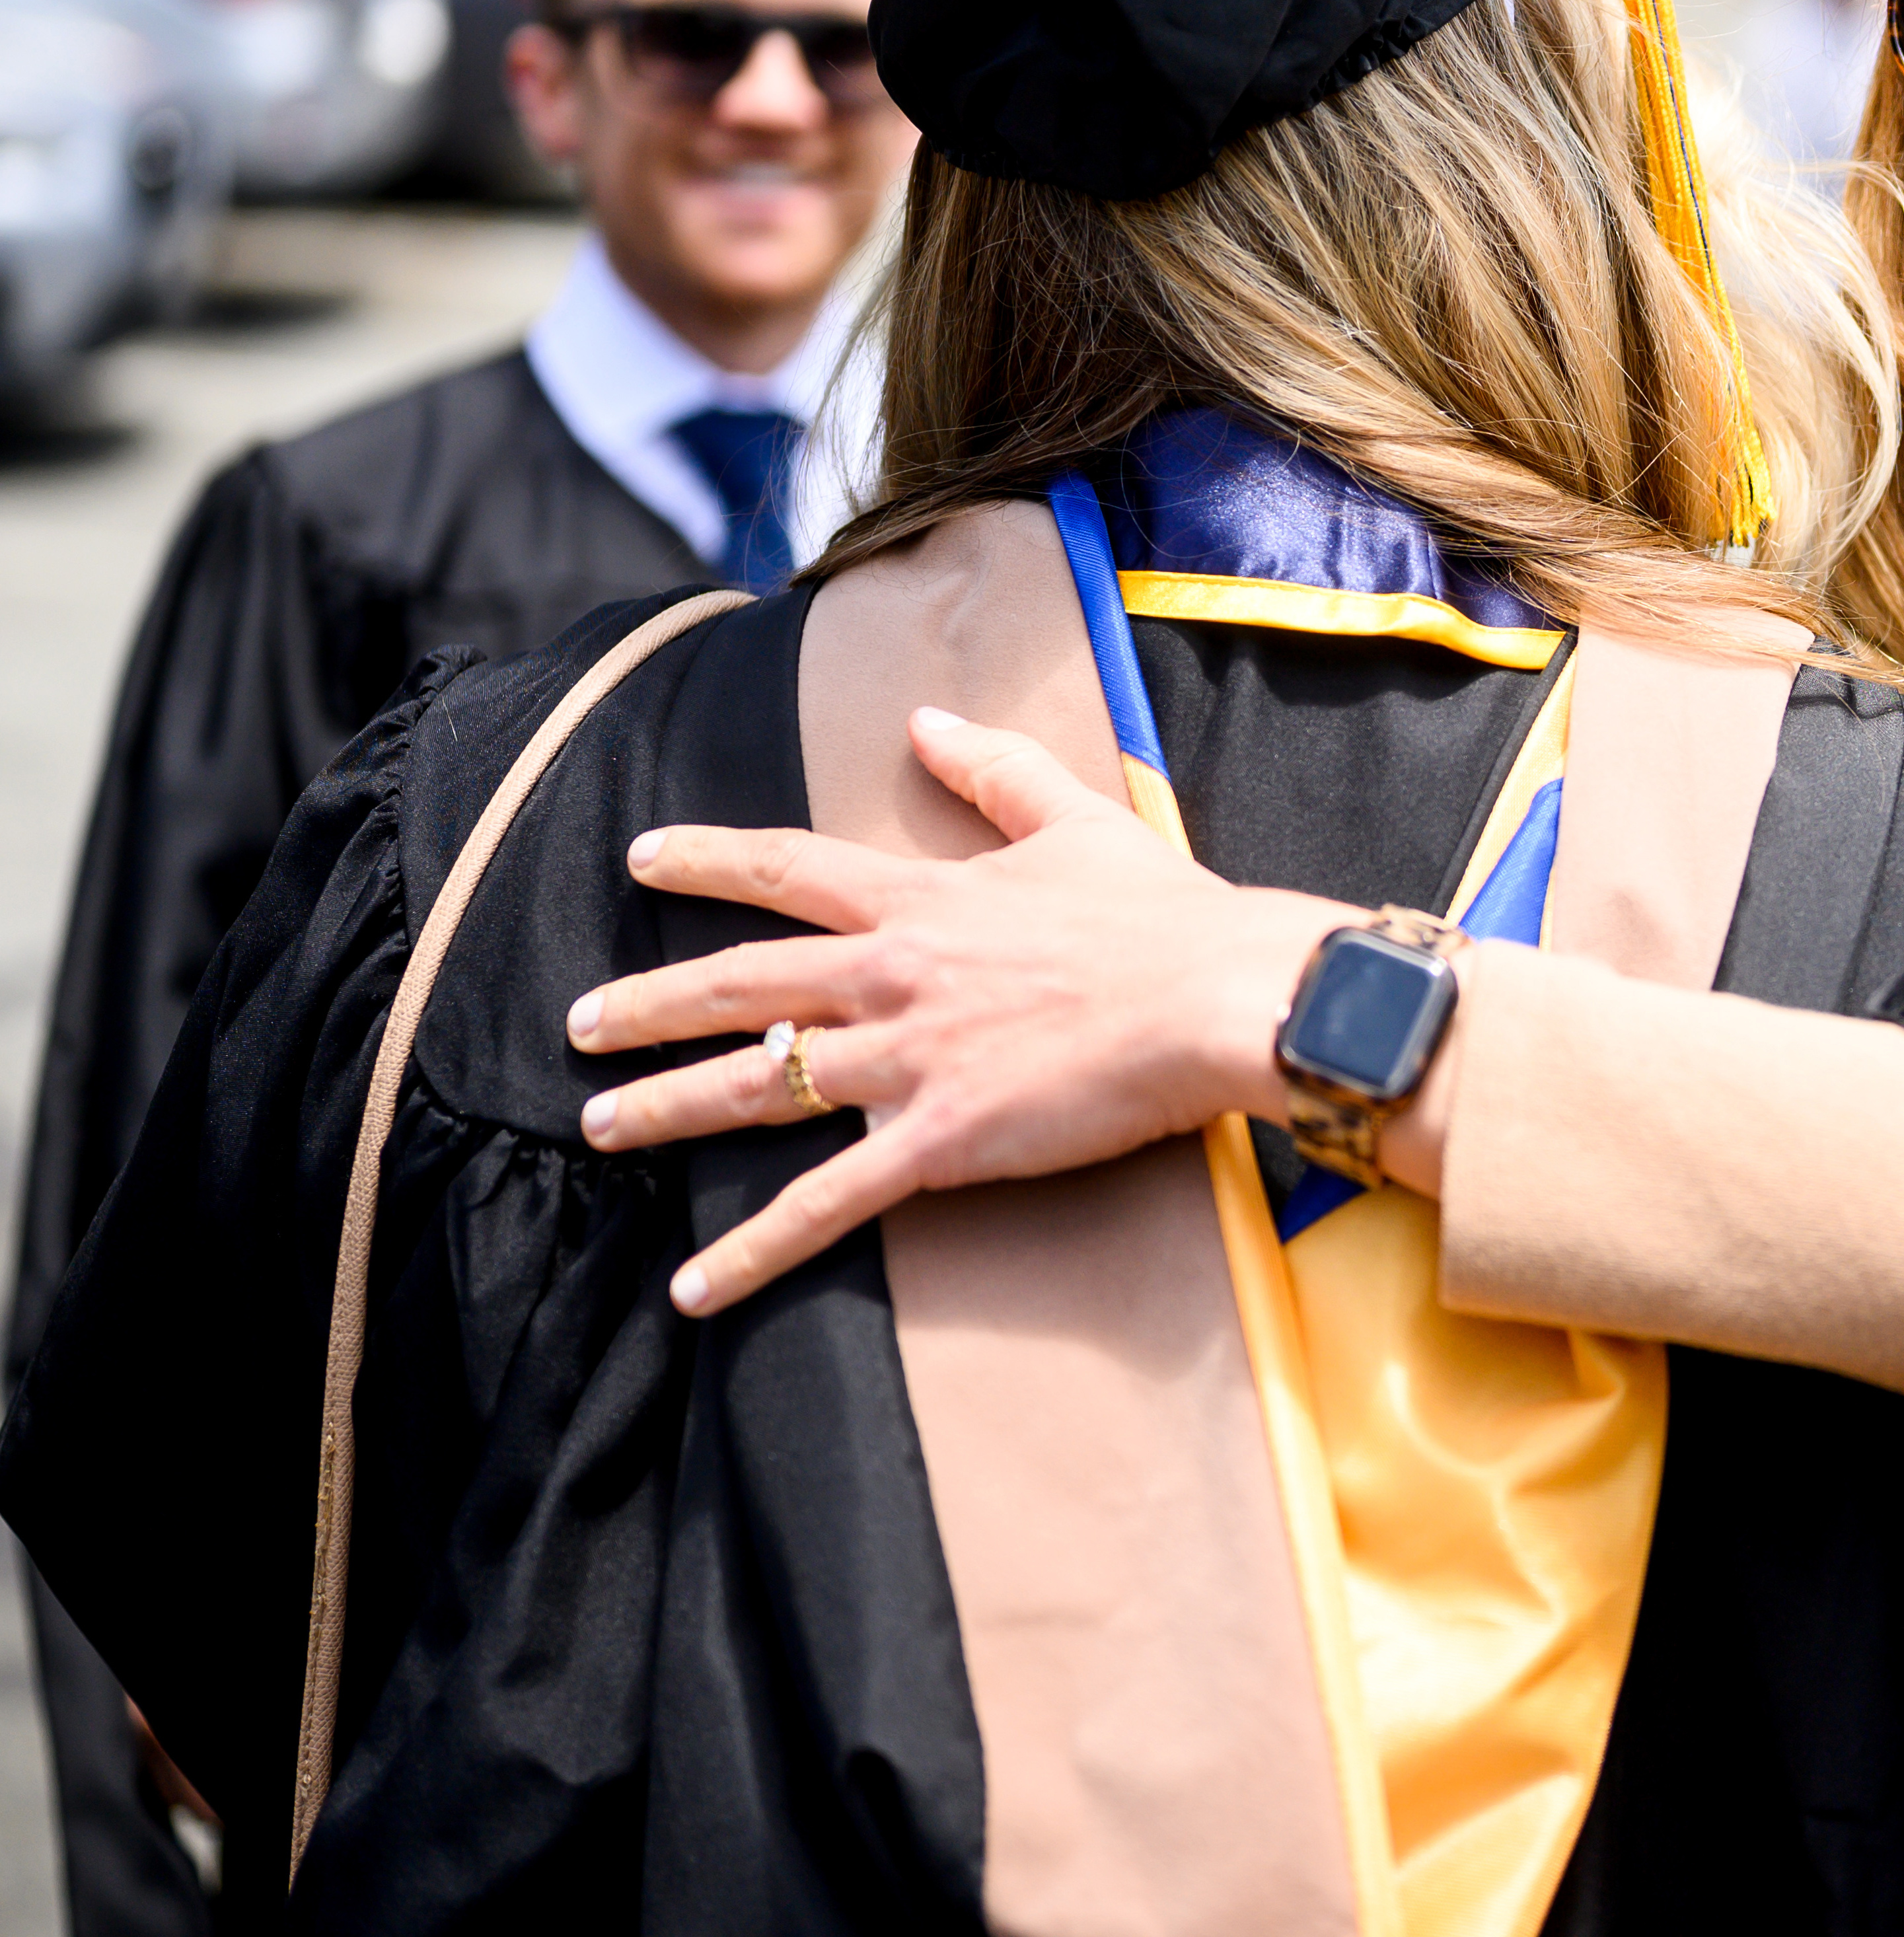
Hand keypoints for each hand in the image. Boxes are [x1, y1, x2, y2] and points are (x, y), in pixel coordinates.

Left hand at [566, 708, 1358, 1313]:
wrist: (1216, 993)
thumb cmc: (1163, 912)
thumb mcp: (1078, 818)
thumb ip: (996, 770)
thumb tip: (925, 723)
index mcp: (924, 899)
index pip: (789, 870)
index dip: (709, 859)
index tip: (641, 858)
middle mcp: (895, 974)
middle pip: (742, 985)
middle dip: (649, 1004)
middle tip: (579, 1023)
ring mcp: (909, 1060)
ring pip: (759, 1085)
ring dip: (669, 1108)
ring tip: (601, 1126)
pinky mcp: (939, 1141)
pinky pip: (825, 1205)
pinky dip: (753, 1249)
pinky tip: (693, 1287)